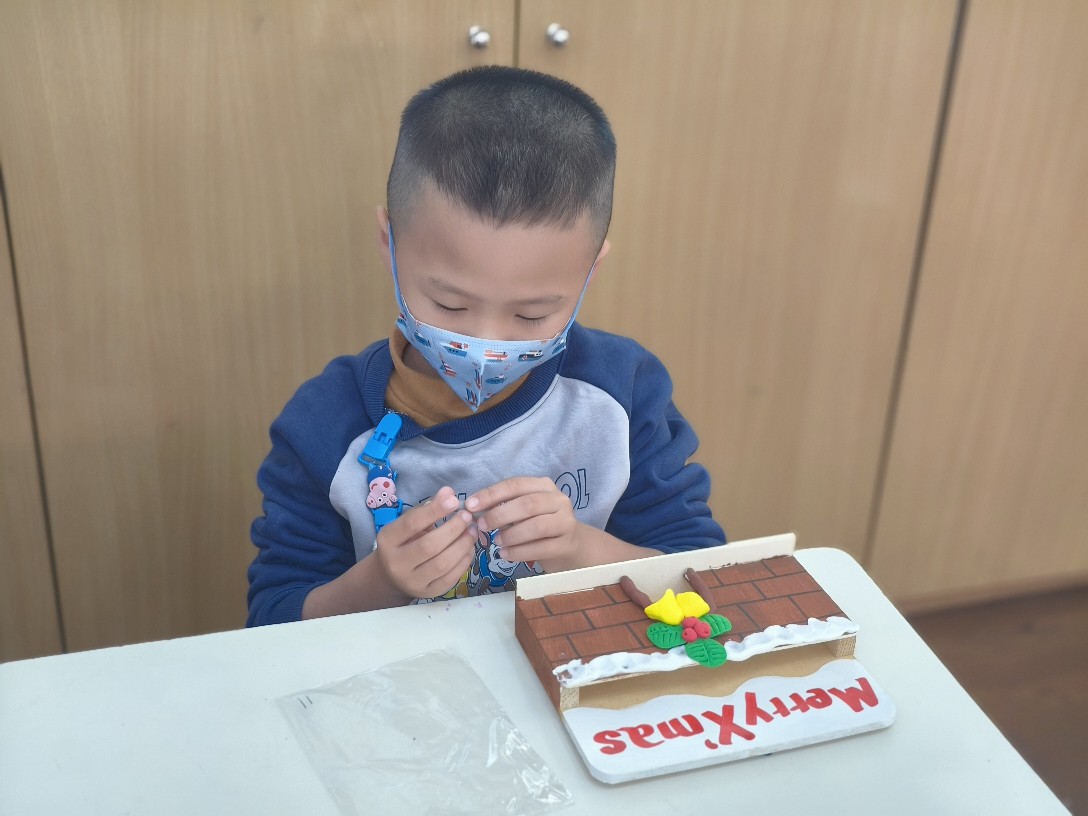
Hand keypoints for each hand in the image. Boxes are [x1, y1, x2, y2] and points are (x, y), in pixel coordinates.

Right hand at [375, 486, 475, 598]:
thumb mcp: (408, 523)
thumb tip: (448, 492)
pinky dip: (464, 561)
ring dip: (462, 544)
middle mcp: (396, 563)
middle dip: (453, 529)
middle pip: (429, 546)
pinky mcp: (428, 593)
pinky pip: (450, 578)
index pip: (412, 524)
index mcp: (387, 541)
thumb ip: (427, 508)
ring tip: (472, 531)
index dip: (435, 511)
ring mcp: (412, 582)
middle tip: (467, 517)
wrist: (391, 576)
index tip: (454, 500)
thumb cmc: (403, 542)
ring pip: (442, 563)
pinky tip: (469, 548)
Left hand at [466, 477, 584, 571]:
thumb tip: (473, 509)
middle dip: (499, 515)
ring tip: (496, 542)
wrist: (569, 545)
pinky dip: (519, 552)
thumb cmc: (538, 524)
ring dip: (511, 535)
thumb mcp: (522, 511)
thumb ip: (502, 507)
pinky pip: (541, 548)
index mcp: (544, 486)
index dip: (491, 494)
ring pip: (537, 526)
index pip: (515, 485)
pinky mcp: (566, 544)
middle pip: (527, 504)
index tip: (470, 505)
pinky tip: (505, 555)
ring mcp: (566, 522)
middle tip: (481, 526)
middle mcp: (558, 500)